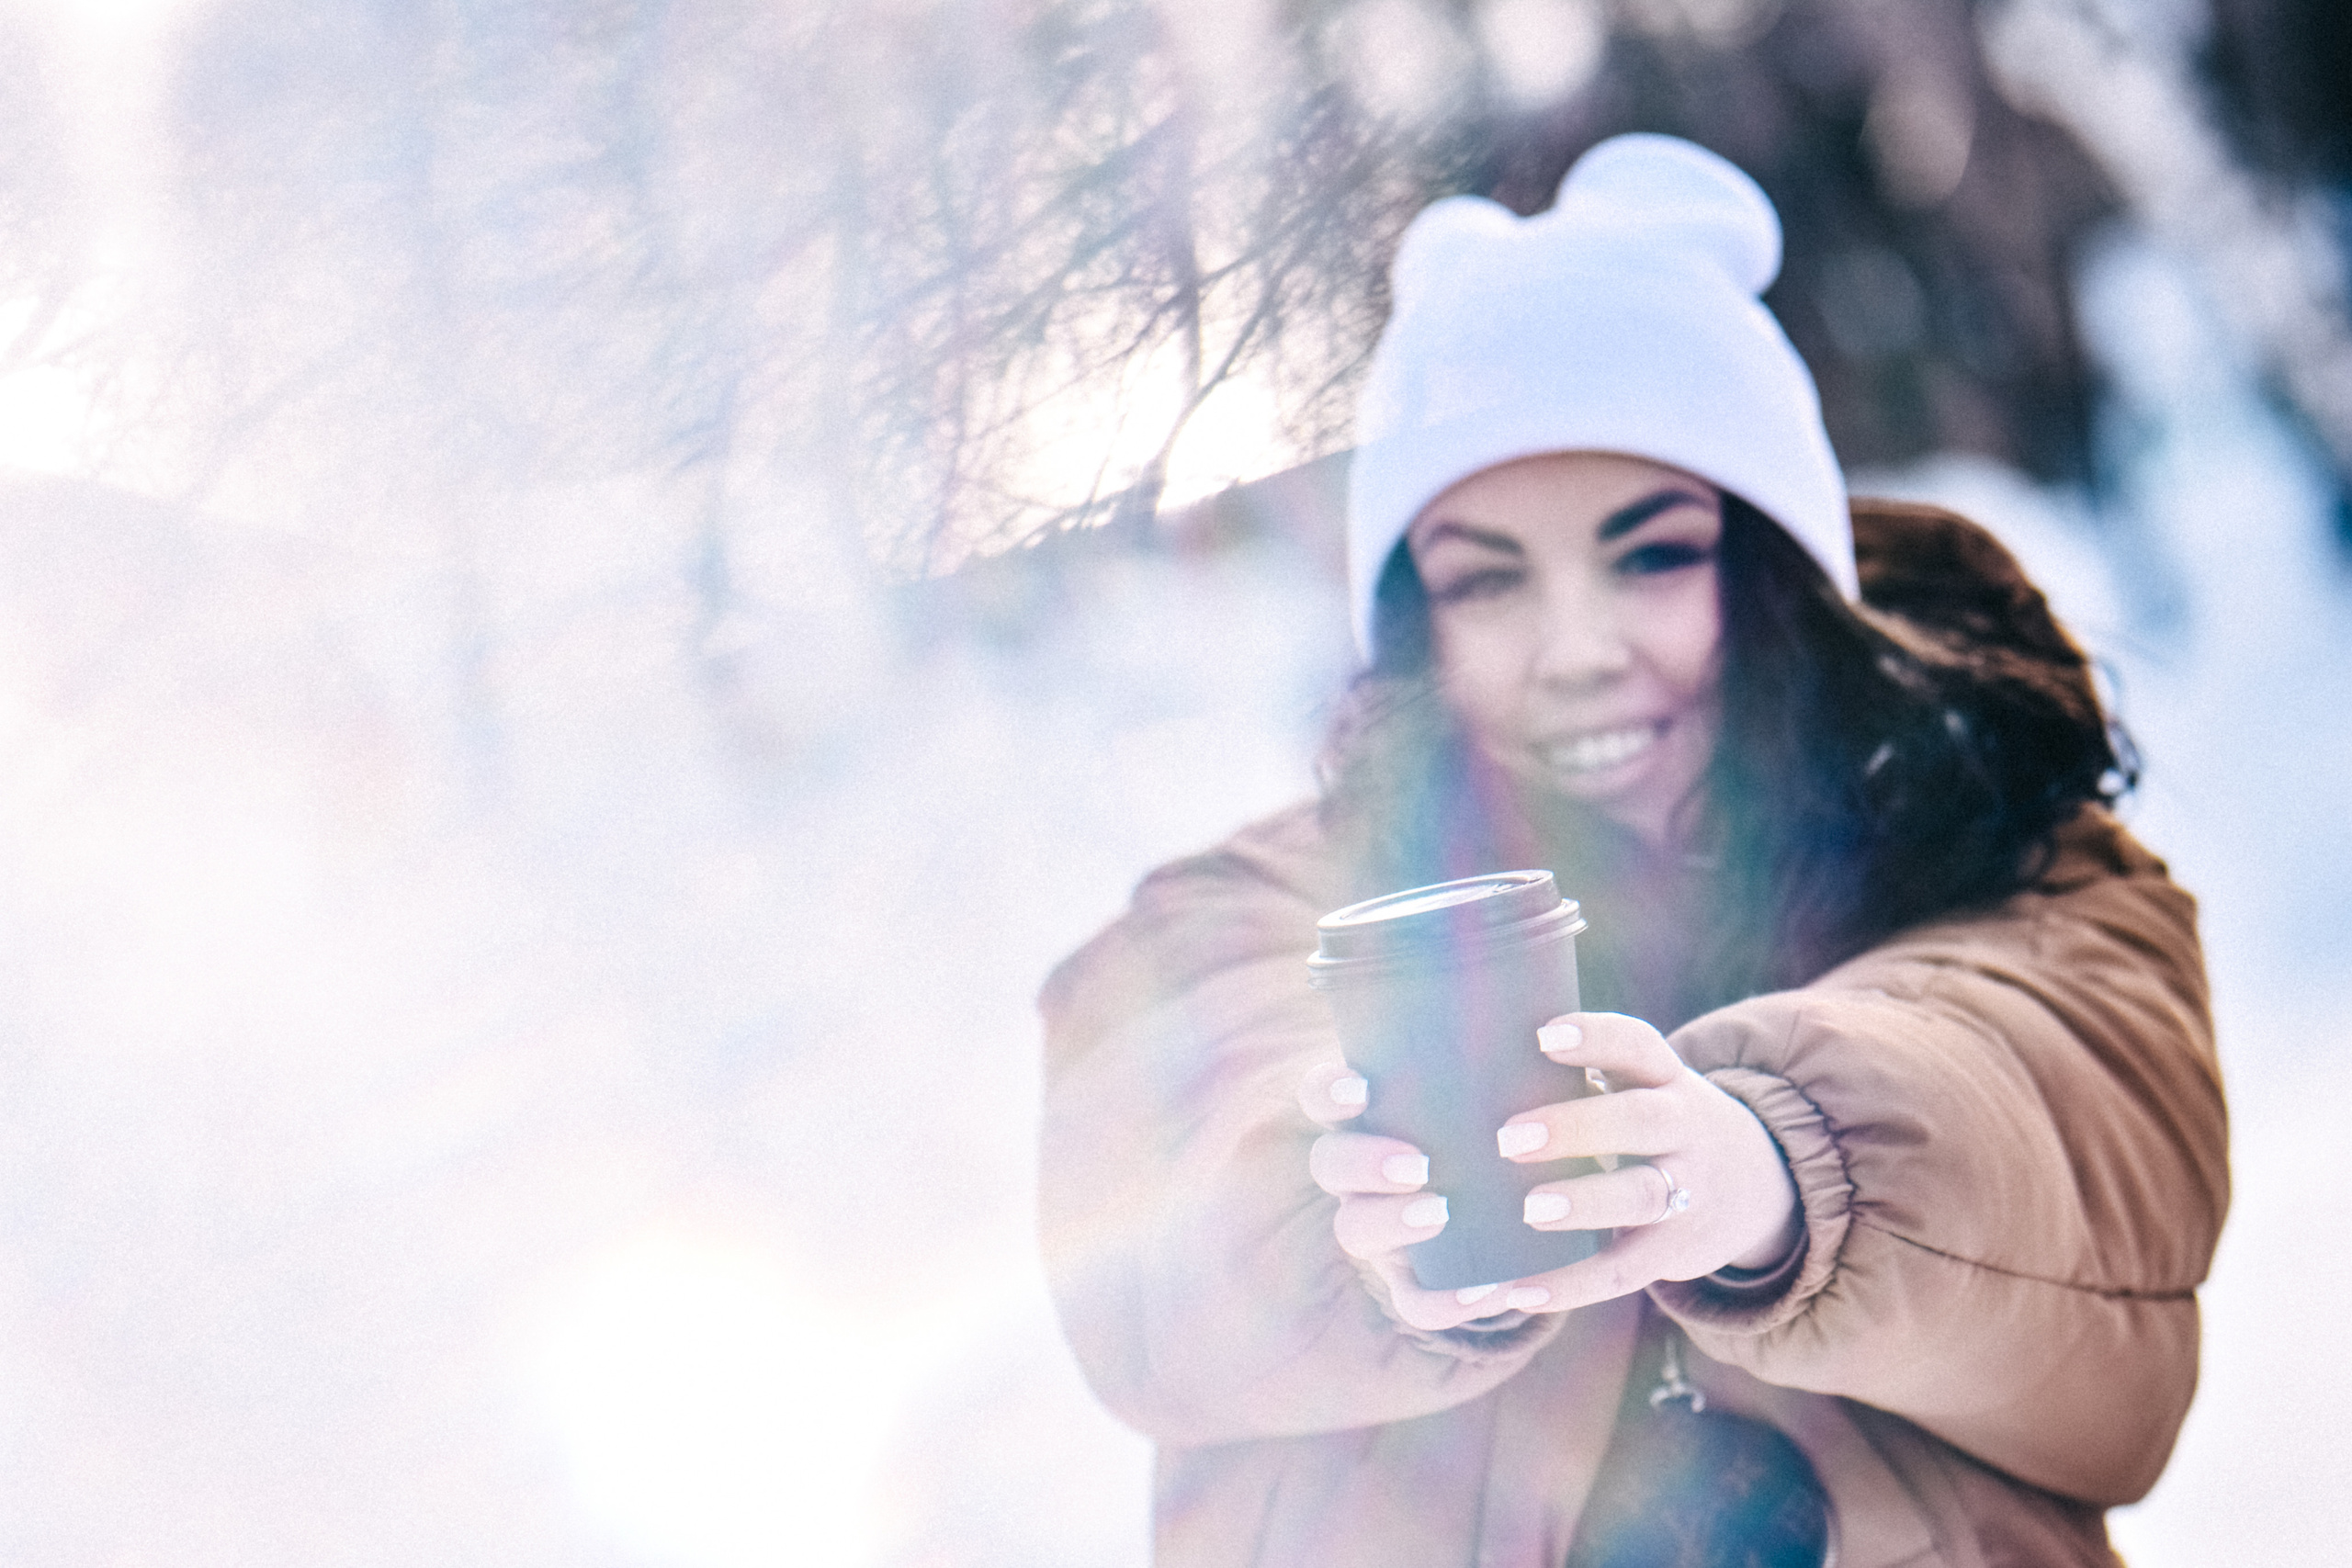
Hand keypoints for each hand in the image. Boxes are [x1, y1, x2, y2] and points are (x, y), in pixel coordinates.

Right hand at [1296, 1061, 1524, 1331]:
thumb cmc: (1507, 1113)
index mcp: (1370, 1113)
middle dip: (1362, 1164)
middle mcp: (1362, 1170)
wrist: (1528, 1198)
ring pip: (1357, 1231)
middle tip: (1417, 1163)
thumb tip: (1552, 1005)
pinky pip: (1415, 1301)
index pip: (1322, 1094)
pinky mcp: (1416, 1280)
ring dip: (1391, 1223)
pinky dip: (1446, 1301)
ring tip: (1441, 1211)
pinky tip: (1487, 1291)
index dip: (1328, 1091)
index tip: (1361, 1087)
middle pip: (1330, 1165)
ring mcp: (1382, 1227)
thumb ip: (1507, 1050)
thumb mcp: (1500, 1078)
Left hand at [1489, 1011, 1800, 1312]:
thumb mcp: (1642, 1088)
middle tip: (1509, 1137)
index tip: (1544, 1035)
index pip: (1637, 1047)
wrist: (1759, 1185)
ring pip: (1641, 1196)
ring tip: (1529, 1210)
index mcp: (1665, 1079)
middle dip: (1578, 1127)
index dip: (1596, 1038)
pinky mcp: (1676, 1251)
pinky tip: (1520, 1291)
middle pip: (1642, 1121)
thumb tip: (1476, 1072)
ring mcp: (1688, 1192)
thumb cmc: (1657, 1124)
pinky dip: (1573, 1285)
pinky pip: (1624, 1270)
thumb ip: (1582, 1078)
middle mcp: (1684, 1130)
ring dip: (1584, 1203)